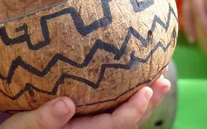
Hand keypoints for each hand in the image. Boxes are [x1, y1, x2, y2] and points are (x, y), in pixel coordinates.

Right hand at [0, 76, 170, 128]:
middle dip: (146, 103)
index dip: (133, 110)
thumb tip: (68, 103)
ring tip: (156, 80)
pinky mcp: (75, 119)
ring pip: (117, 116)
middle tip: (164, 81)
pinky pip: (105, 110)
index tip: (147, 90)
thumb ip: (42, 120)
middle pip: (123, 122)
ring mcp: (81, 125)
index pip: (113, 126)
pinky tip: (126, 82)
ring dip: (138, 99)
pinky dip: (120, 97)